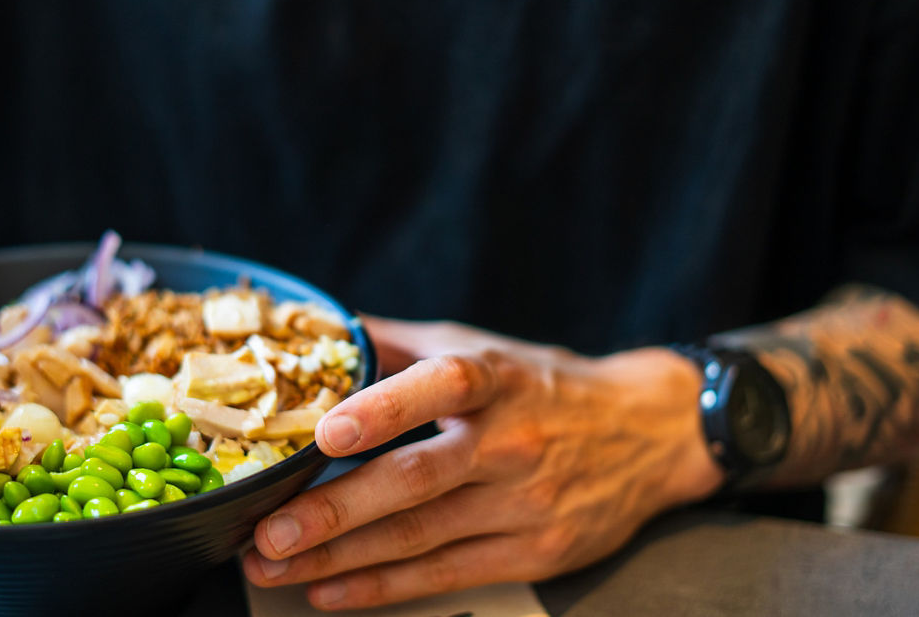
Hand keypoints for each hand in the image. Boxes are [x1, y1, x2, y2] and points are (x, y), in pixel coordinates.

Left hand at [243, 316, 723, 609]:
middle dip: (334, 512)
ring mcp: (527, 503)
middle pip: (416, 480)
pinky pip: (447, 575)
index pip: (441, 387)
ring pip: (420, 537)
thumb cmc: (548, 386)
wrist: (652, 434)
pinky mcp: (536, 552)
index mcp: (499, 379)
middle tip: (267, 533)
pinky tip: (330, 590)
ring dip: (340, 557)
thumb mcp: (484, 347)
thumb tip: (319, 329)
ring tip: (273, 566)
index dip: (383, 408)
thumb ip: (401, 345)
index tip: (325, 432)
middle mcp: (513, 441)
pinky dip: (382, 587)